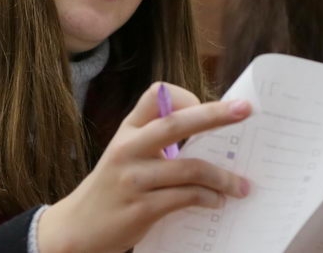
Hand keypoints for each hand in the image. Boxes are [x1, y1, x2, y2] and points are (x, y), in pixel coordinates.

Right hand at [37, 82, 251, 252]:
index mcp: (127, 130)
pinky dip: (208, 198)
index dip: (184, 97)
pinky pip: (185, 197)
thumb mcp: (126, 155)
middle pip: (175, 123)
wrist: (78, 228)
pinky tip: (217, 201)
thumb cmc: (113, 188)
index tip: (204, 107)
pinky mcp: (141, 207)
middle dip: (215, 115)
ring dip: (223, 177)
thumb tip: (210, 141)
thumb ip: (155, 143)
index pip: (154, 95)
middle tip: (245, 111)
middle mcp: (128, 148)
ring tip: (242, 186)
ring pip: (189, 168)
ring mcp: (134, 178)